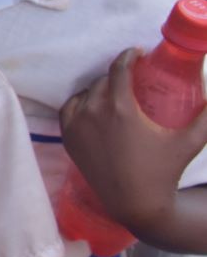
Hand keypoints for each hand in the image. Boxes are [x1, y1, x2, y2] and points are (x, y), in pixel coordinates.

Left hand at [60, 49, 206, 229]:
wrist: (135, 204)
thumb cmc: (163, 171)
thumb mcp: (190, 142)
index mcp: (119, 108)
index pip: (119, 68)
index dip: (128, 56)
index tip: (137, 52)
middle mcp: (93, 112)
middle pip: (103, 80)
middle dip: (118, 75)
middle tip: (132, 78)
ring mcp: (77, 125)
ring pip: (85, 93)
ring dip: (99, 88)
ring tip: (115, 92)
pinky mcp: (67, 138)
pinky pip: (69, 109)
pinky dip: (80, 103)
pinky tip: (93, 105)